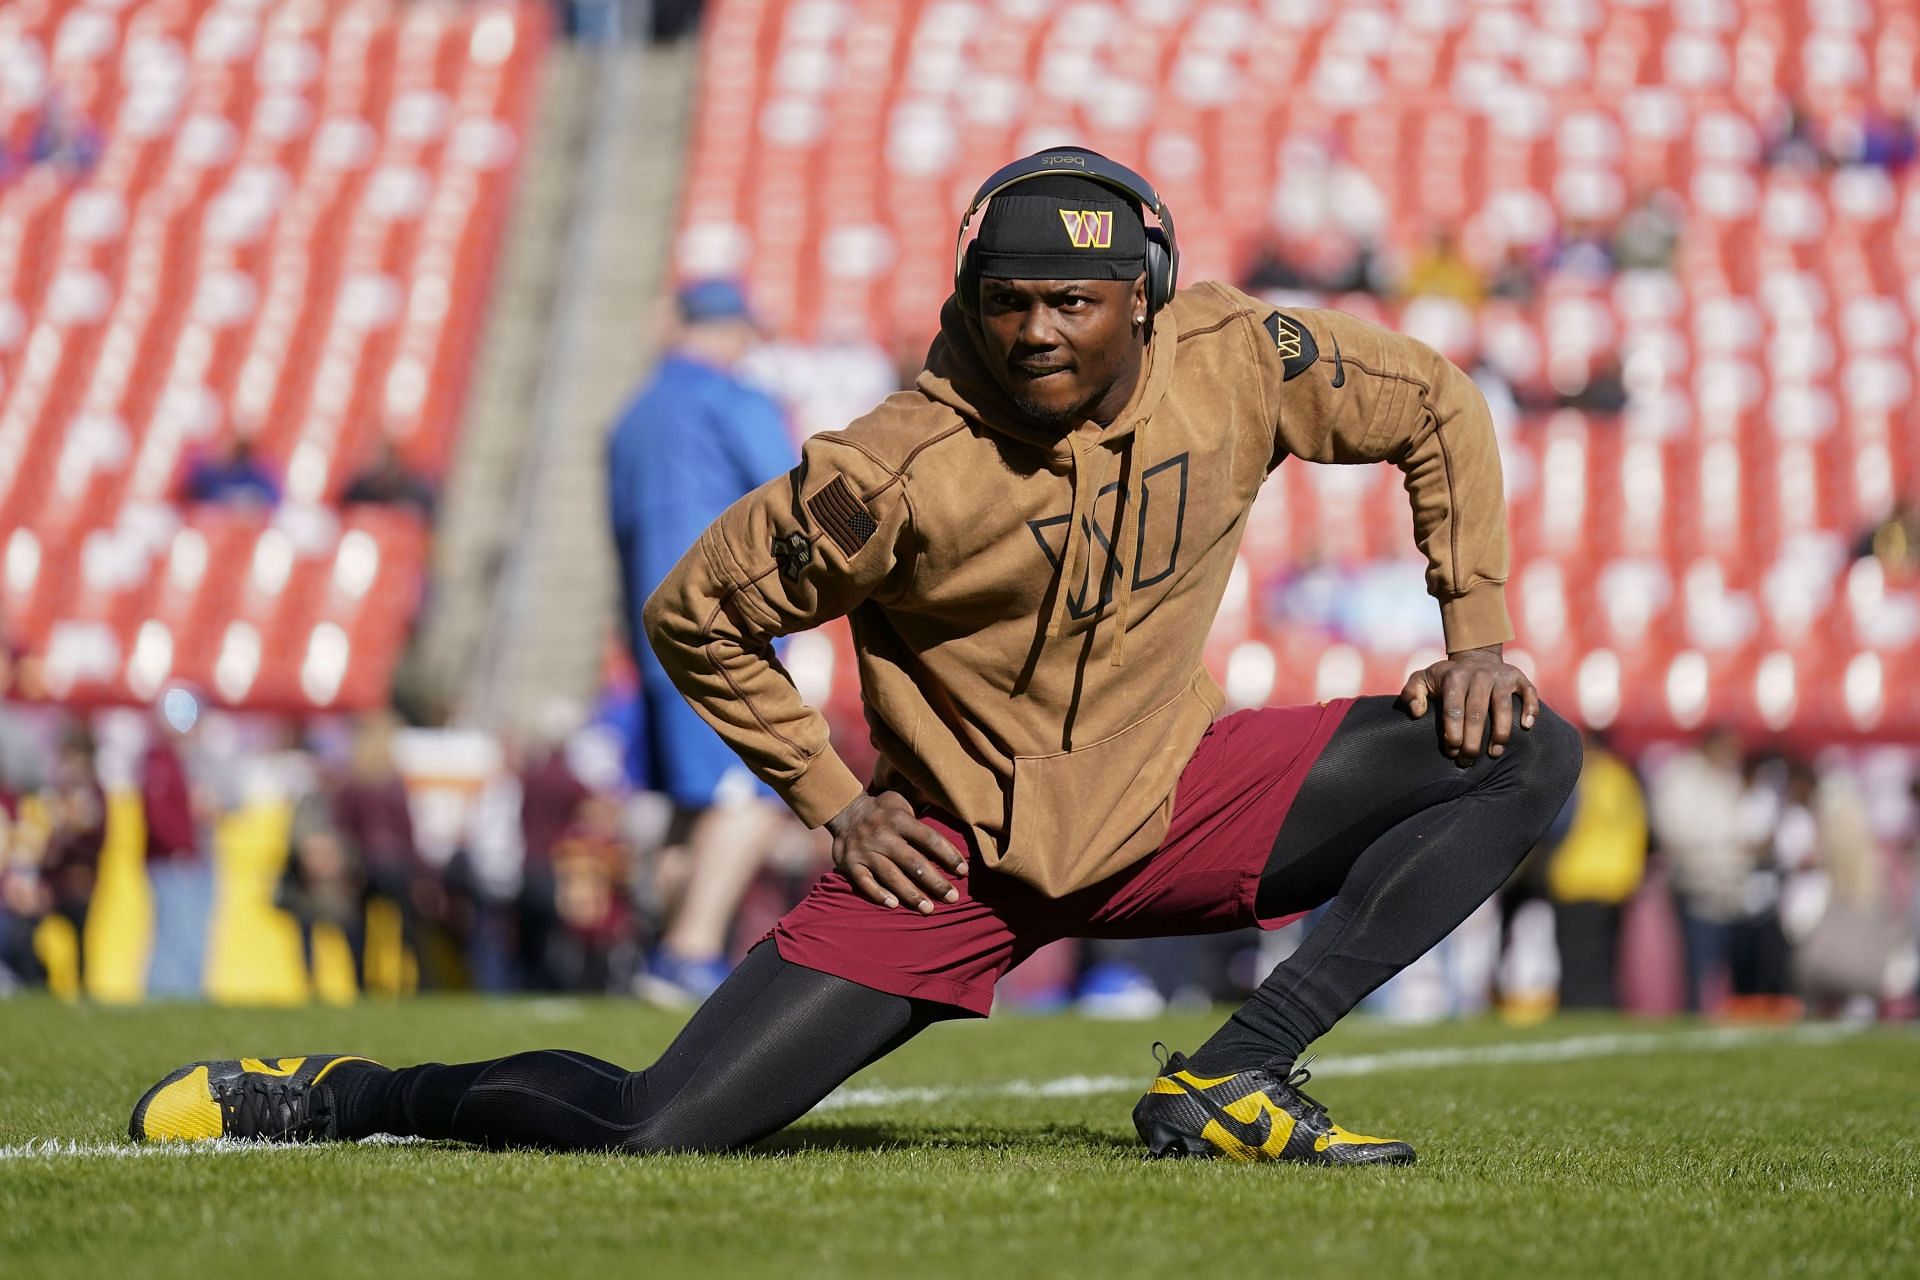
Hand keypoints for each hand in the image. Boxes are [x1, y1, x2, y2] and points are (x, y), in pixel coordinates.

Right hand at [825, 792, 966, 912]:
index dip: (948, 855)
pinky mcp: (850, 864)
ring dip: (911, 894)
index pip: (929, 838)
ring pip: (891, 876)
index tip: (963, 871)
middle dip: (934, 882)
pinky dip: (878, 894)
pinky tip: (894, 905)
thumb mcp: (902, 797)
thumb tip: (952, 796)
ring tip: (929, 909)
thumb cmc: (883, 809)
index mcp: (899, 819)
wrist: (843, 810)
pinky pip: (865, 882)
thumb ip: (923, 799)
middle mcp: (882, 835)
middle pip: (913, 862)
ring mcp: (865, 851)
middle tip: (952, 898)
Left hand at [1397, 644, 1539, 765]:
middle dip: (1472, 741)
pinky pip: (1529, 693)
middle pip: (1477, 713)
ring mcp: (1500, 676)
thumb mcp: (1423, 679)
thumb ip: (1411, 693)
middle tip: (1468, 760)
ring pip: (1503, 707)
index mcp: (1454, 677)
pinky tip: (1526, 727)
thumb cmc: (1446, 678)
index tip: (1452, 752)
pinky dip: (1530, 709)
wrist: (1475, 656)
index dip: (1452, 734)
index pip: (1453, 709)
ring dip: (1500, 733)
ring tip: (1494, 753)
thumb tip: (1417, 712)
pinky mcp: (1518, 678)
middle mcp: (1479, 675)